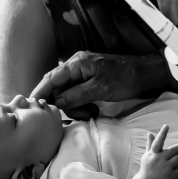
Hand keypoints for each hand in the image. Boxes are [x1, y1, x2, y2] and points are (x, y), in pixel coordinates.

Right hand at [30, 51, 169, 118]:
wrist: (146, 75)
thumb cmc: (125, 78)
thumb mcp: (101, 88)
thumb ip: (77, 95)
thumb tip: (57, 102)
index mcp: (76, 64)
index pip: (51, 78)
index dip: (40, 91)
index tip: (31, 104)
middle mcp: (75, 67)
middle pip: (58, 89)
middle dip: (67, 105)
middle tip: (84, 115)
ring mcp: (81, 74)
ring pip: (67, 95)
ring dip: (76, 107)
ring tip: (93, 112)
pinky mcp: (87, 82)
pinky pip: (76, 95)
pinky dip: (82, 105)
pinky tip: (94, 109)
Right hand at [140, 125, 177, 178]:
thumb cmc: (147, 167)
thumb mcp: (147, 155)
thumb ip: (149, 144)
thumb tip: (149, 133)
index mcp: (153, 154)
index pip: (157, 142)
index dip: (162, 134)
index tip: (166, 126)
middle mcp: (159, 159)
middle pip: (173, 150)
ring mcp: (165, 168)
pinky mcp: (171, 176)